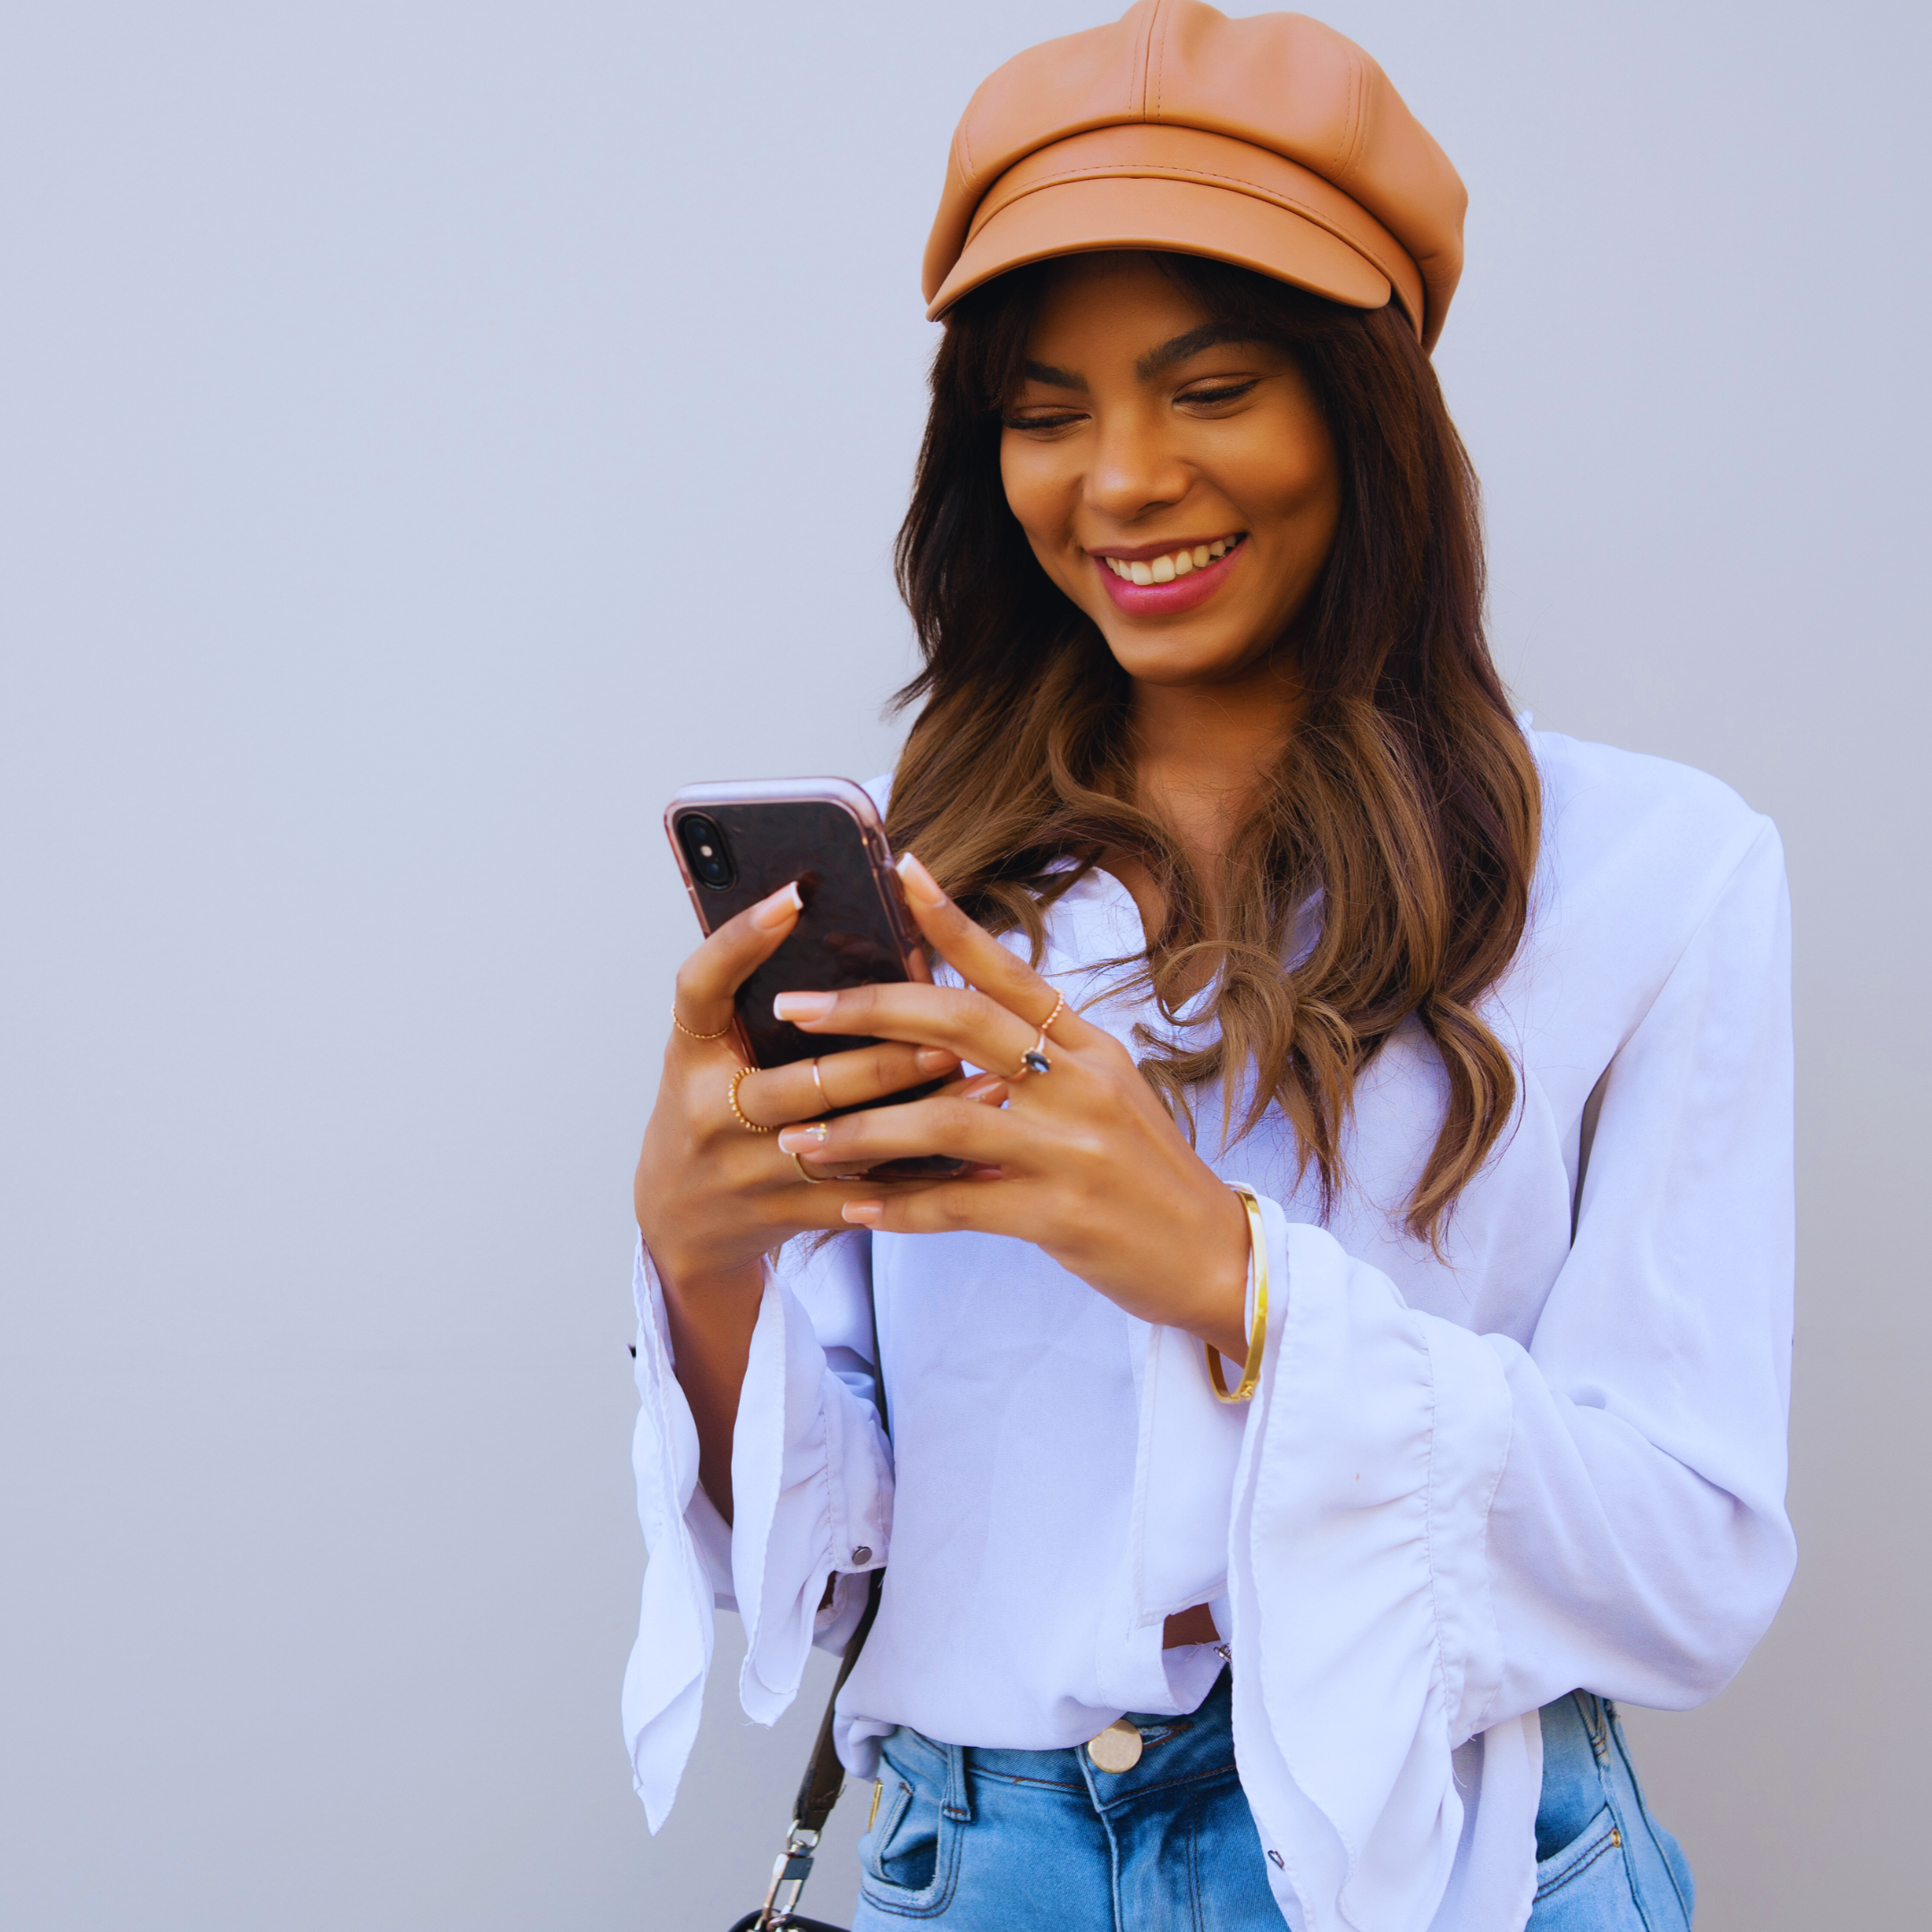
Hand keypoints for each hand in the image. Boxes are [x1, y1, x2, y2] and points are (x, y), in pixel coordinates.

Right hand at [634, 880, 989, 1290]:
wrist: (680, 1222)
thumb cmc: (715, 1110)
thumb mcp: (719, 1055)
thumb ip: (763, 1005)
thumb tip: (862, 933)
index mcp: (691, 1053)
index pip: (700, 984)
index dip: (740, 940)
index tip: (793, 896)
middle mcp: (709, 1111)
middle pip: (800, 1082)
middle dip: (881, 1062)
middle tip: (949, 1037)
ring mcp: (744, 1171)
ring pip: (844, 1145)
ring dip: (920, 1119)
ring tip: (987, 1089)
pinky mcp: (780, 1215)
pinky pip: (863, 1199)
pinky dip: (923, 1183)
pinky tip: (977, 1164)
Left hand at [771, 855, 1251, 1359]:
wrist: (1214, 1258)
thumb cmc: (1147, 1176)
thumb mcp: (1107, 1097)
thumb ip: (1040, 1061)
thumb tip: (950, 1036)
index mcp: (1090, 1047)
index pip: (1010, 969)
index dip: (951, 919)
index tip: (899, 869)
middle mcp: (1082, 1084)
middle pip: (960, 1023)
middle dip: (868, 1011)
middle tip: (796, 1009)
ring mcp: (1071, 1149)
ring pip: (944, 1118)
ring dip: (861, 1127)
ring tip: (800, 1137)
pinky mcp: (1058, 1216)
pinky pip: (958, 1204)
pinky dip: (898, 1206)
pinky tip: (852, 1208)